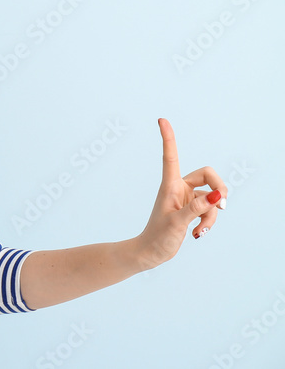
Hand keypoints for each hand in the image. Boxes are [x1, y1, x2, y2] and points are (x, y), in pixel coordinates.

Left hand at [133, 118, 226, 270]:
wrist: (151, 253)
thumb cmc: (157, 238)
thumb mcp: (177, 223)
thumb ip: (196, 209)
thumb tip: (217, 196)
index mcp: (170, 185)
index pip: (170, 156)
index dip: (168, 138)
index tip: (161, 119)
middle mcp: (179, 188)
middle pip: (208, 175)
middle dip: (220, 188)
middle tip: (223, 204)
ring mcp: (187, 198)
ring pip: (212, 198)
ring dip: (212, 214)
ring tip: (200, 229)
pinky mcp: (192, 209)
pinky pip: (210, 210)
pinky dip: (209, 221)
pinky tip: (198, 233)